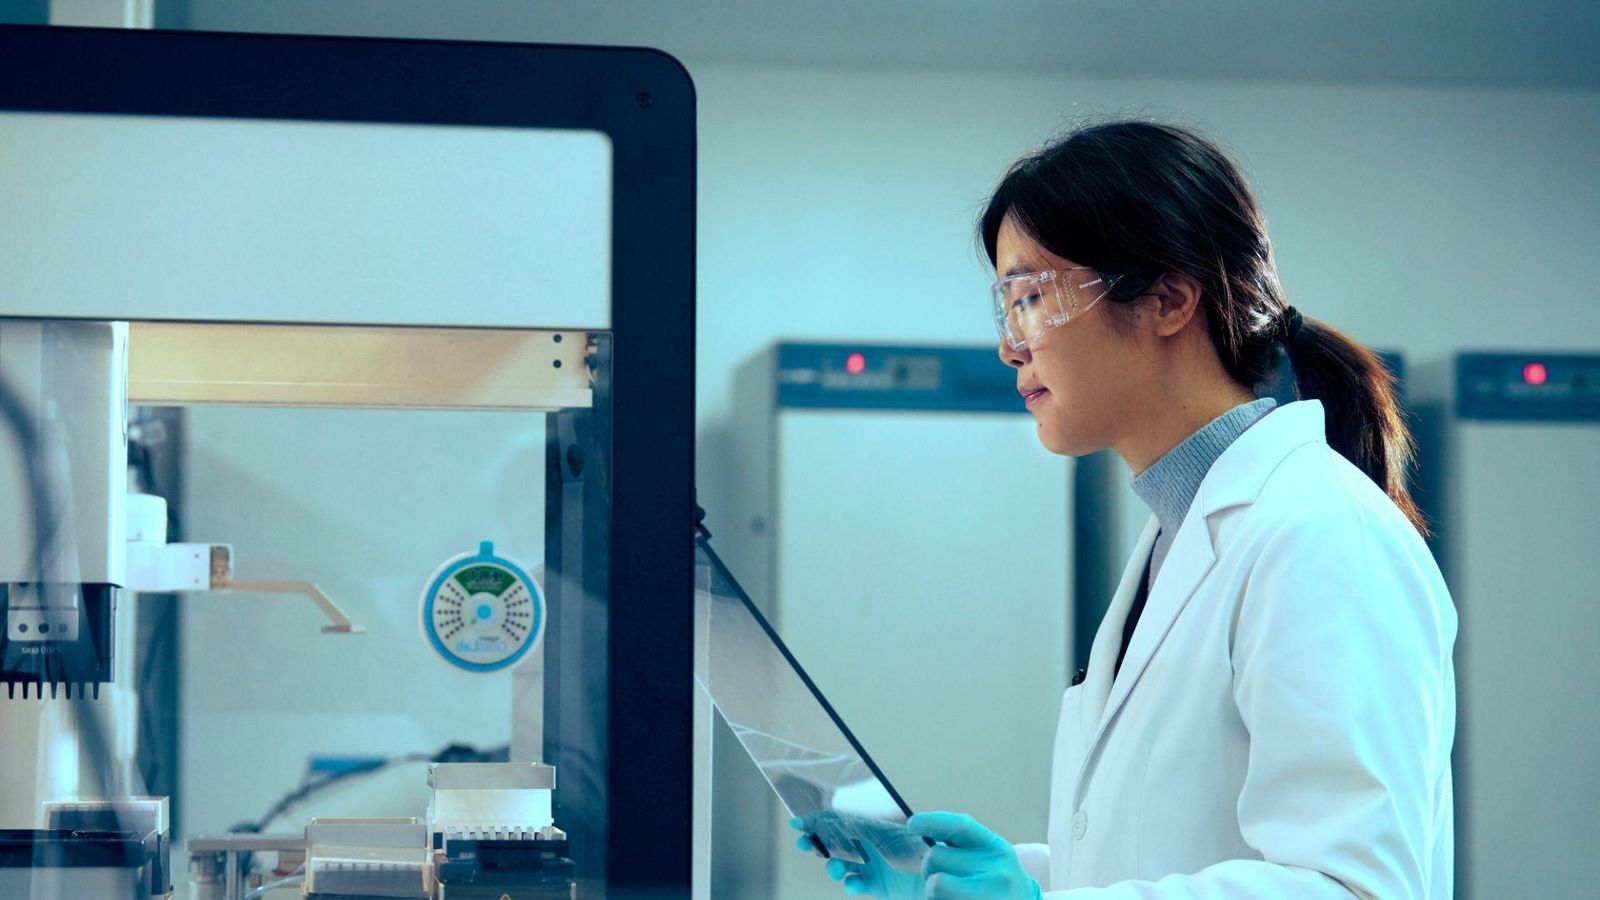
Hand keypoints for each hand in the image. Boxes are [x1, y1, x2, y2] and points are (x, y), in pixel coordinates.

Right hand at [791, 814, 924, 898]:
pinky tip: (853, 884)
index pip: (842, 818)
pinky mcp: (877, 885)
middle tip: (803, 843)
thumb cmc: (937, 853)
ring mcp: (872, 865)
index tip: (798, 823)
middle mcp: (871, 843)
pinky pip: (855, 883)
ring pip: (840, 863)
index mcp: (877, 825)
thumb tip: (898, 822)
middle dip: (815, 841)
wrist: (949, 881)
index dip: (819, 820)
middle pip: (834, 840)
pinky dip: (850, 883)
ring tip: (836, 869)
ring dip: (831, 865)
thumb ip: (908, 826)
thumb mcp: (925, 835)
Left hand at [911, 812, 1040, 899]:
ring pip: (933, 884)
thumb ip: (963, 845)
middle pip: (935, 857)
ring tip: (951, 895)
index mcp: (997, 850)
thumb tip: (917, 828)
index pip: (961, 826)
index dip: (932, 821)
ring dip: (931, 891)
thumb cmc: (997, 884)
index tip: (912, 823)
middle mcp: (997, 874)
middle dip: (929, 868)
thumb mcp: (992, 857)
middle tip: (945, 880)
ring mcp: (988, 898)